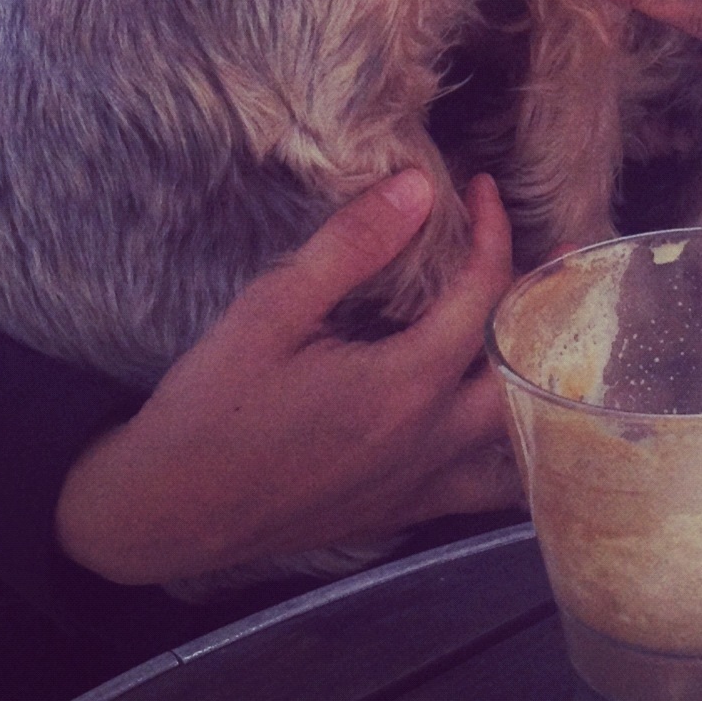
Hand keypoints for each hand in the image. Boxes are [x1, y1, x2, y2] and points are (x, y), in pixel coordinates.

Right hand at [55, 172, 519, 586]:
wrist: (162, 512)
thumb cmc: (210, 407)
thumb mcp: (271, 310)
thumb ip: (351, 246)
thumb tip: (419, 187)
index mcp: (404, 385)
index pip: (484, 295)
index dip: (493, 233)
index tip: (483, 189)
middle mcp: (429, 441)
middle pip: (523, 368)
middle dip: (539, 306)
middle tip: (535, 259)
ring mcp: (419, 486)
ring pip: (517, 438)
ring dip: (535, 383)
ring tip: (534, 332)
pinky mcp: (400, 513)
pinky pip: (482, 489)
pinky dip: (507, 450)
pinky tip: (489, 416)